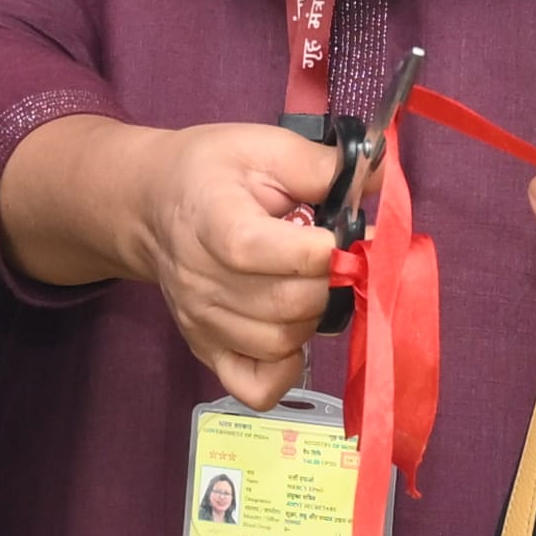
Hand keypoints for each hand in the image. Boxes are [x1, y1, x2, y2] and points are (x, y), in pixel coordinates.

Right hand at [7, 116, 341, 408]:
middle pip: (284, 305)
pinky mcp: (206, 350)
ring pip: (280, 344)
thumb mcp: (263, 147)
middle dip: (327, 283)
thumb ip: (322, 165)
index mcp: (212, 221)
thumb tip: (382, 179)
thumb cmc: (213, 173)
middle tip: (333, 260)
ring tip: (306, 284)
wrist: (153, 205)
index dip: (317, 251)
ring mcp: (201, 322)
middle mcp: (200, 280)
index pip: (259, 251)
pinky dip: (286, 371)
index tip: (339, 235)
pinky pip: (256, 388)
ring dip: (312, 318)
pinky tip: (292, 333)